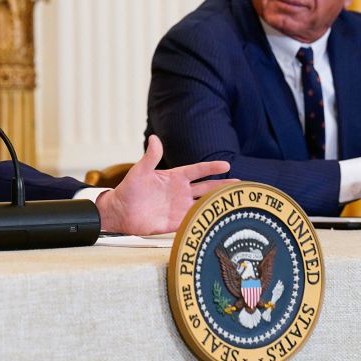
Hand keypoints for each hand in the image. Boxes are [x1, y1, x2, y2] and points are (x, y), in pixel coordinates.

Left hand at [96, 135, 236, 234]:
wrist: (120, 211)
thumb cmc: (129, 189)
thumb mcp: (140, 171)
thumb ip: (151, 157)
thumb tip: (154, 138)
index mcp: (174, 177)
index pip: (198, 170)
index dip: (212, 167)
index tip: (227, 164)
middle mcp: (180, 192)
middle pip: (206, 187)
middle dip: (222, 186)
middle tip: (239, 185)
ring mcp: (179, 207)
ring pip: (203, 204)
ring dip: (216, 204)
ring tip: (234, 204)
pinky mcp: (175, 222)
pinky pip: (194, 221)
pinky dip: (205, 221)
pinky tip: (217, 222)